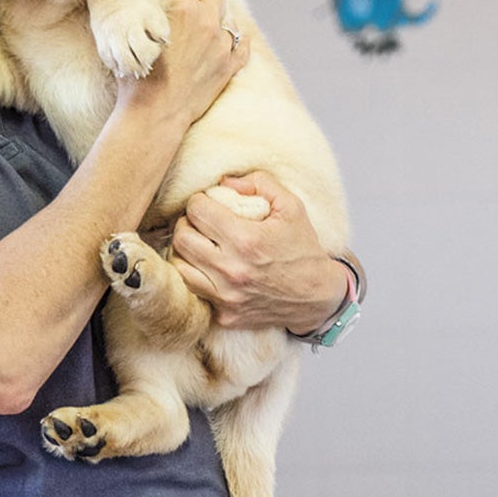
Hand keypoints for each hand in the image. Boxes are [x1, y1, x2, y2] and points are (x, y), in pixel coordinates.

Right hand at [115, 0, 248, 126]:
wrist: (155, 114)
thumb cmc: (136, 78)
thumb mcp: (131, 37)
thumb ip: (140, 14)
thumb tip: (131, 1)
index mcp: (182, 9)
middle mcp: (207, 22)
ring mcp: (221, 46)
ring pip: (229, 17)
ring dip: (219, 16)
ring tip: (208, 21)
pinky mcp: (228, 68)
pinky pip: (243, 45)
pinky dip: (238, 41)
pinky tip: (231, 41)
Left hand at [170, 170, 346, 330]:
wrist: (318, 297)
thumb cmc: (303, 249)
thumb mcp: (291, 207)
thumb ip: (259, 184)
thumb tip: (224, 182)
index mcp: (246, 239)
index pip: (197, 211)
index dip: (199, 201)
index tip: (208, 203)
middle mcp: (232, 270)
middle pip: (181, 237)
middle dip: (187, 222)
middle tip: (199, 221)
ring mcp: (226, 296)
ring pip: (179, 265)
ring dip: (185, 249)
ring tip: (199, 242)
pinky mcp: (224, 314)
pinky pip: (192, 290)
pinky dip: (193, 274)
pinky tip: (205, 265)